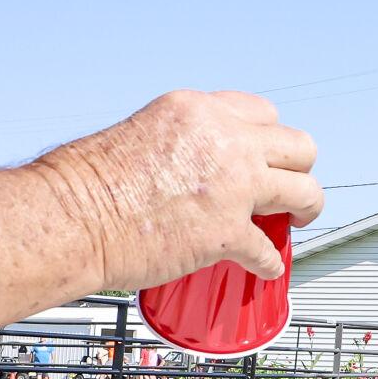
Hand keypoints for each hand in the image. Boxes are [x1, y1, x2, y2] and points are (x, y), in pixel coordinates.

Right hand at [33, 90, 324, 288]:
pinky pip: (269, 250)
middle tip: (291, 188)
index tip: (264, 156)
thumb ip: (180, 143)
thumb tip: (194, 167)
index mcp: (199, 111)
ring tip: (299, 220)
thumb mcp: (140, 132)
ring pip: (305, 191)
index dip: (267, 138)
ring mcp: (233, 186)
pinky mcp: (228, 233)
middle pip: (298, 145)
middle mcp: (225, 140)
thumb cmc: (84, 183)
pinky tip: (264, 268)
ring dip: (306, 208)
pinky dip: (269, 264)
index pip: (261, 112)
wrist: (71, 218)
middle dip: (299, 167)